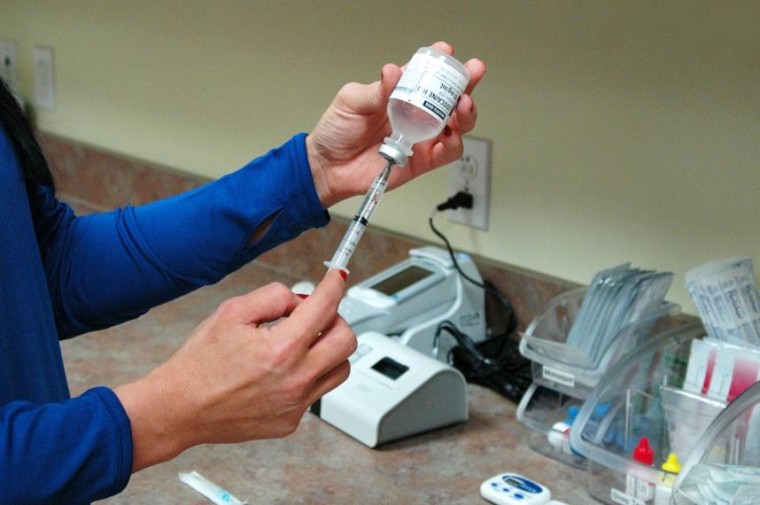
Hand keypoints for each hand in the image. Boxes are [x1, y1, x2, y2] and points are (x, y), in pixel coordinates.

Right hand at [114, 269, 355, 471]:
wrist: (179, 409)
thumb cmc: (199, 363)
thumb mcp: (232, 312)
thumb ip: (274, 297)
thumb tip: (301, 300)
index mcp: (281, 349)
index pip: (325, 308)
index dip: (335, 286)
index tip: (338, 278)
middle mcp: (295, 380)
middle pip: (347, 341)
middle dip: (336, 320)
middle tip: (318, 316)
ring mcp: (295, 405)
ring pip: (340, 369)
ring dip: (329, 350)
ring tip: (302, 344)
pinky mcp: (290, 422)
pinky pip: (316, 392)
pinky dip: (308, 375)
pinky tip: (282, 371)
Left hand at [306, 41, 486, 207]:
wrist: (329, 166)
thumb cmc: (336, 131)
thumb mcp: (351, 101)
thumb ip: (376, 90)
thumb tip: (393, 72)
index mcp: (399, 95)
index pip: (426, 75)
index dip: (439, 63)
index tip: (446, 52)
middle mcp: (415, 115)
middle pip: (449, 98)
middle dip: (465, 83)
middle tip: (471, 73)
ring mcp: (421, 138)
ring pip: (457, 124)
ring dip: (466, 113)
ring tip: (463, 104)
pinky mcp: (422, 161)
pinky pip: (447, 153)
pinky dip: (454, 143)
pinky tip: (452, 135)